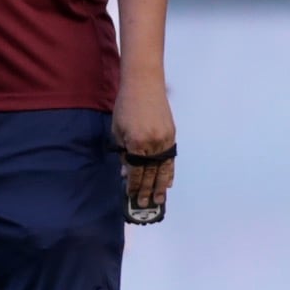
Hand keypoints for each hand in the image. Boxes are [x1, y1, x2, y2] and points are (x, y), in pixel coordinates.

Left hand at [115, 75, 176, 223]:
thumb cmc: (125, 106)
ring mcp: (165, 140)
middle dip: (147, 190)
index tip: (130, 196)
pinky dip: (170, 172)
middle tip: (144, 205)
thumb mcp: (117, 130)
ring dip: (161, 186)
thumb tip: (125, 172)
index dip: (133, 184)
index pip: (135, 170)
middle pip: (150, 172)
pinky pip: (171, 158)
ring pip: (164, 168)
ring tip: (160, 201)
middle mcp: (153, 143)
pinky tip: (169, 183)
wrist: (144, 85)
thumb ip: (122, 152)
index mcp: (136, 142)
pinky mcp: (172, 135)